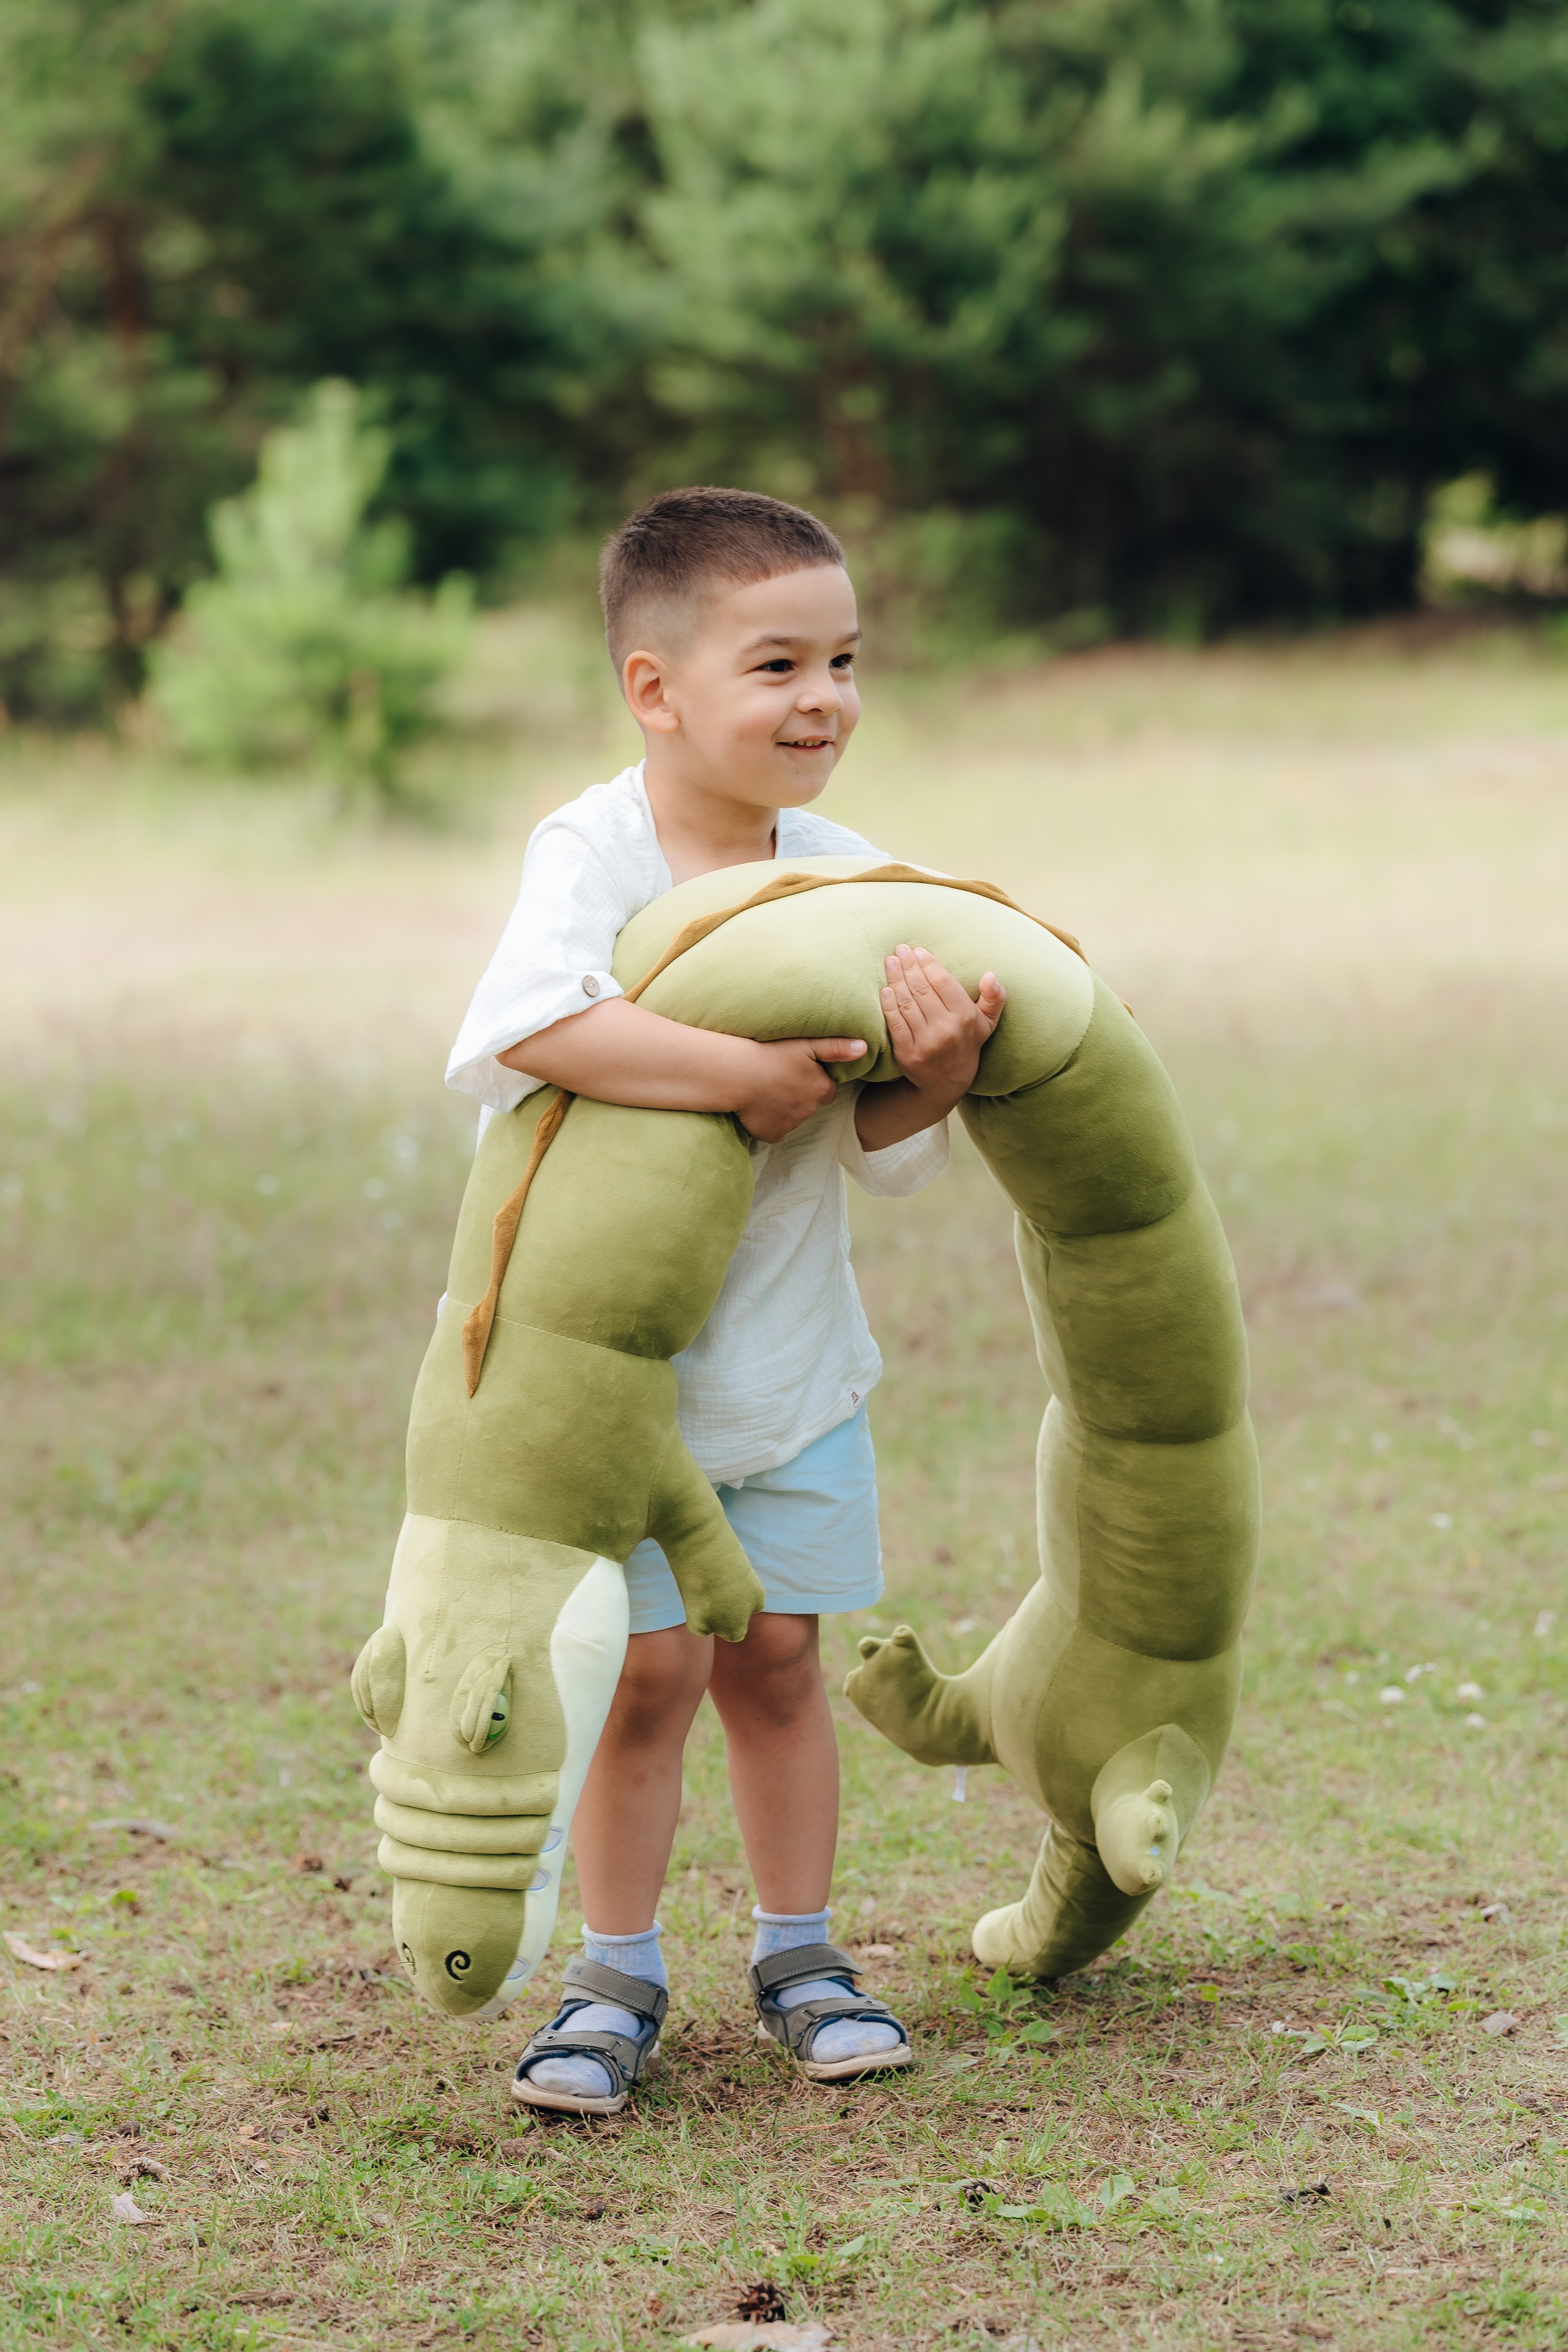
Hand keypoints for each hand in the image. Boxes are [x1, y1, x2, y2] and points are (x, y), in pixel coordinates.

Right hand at [732, 1034, 867, 1142]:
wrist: (735, 1073)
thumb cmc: (770, 1053)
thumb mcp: (805, 1044)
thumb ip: (836, 1047)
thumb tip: (864, 1048)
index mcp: (820, 1089)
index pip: (826, 1090)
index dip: (814, 1081)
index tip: (798, 1072)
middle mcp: (810, 1110)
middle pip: (810, 1105)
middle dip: (800, 1096)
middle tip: (780, 1080)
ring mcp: (791, 1125)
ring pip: (793, 1118)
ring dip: (785, 1108)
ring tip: (766, 1091)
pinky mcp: (772, 1135)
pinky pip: (775, 1130)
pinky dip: (769, 1122)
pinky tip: (758, 1107)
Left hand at [879, 944, 1004, 1106]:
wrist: (947, 1083)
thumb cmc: (967, 1043)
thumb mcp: (987, 1023)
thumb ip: (994, 998)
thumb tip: (990, 975)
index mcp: (966, 1017)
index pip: (943, 983)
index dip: (929, 964)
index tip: (918, 950)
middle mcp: (946, 1029)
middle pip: (922, 989)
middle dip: (909, 966)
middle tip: (900, 949)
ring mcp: (926, 1042)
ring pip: (907, 1003)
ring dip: (896, 979)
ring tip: (891, 962)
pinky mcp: (907, 1053)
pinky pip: (896, 1023)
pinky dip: (889, 1005)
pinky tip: (885, 989)